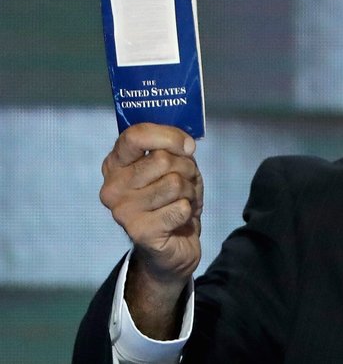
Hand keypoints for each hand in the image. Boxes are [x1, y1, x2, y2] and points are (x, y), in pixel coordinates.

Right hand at [100, 123, 202, 337]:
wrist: (173, 247)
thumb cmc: (172, 200)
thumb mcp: (174, 168)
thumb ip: (173, 150)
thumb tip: (186, 145)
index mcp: (115, 164)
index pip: (135, 136)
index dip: (168, 136)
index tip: (188, 147)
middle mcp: (112, 187)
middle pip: (162, 160)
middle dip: (186, 169)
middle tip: (184, 185)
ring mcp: (123, 211)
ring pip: (174, 183)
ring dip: (189, 192)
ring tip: (181, 202)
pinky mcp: (139, 232)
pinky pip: (180, 208)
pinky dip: (188, 211)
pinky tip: (179, 219)